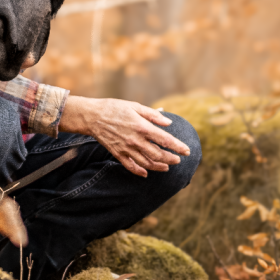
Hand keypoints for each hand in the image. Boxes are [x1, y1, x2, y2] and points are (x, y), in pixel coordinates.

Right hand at [59, 95, 190, 176]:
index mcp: (142, 127)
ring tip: (167, 167)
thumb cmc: (115, 107)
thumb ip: (153, 115)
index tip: (187, 151)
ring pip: (146, 163)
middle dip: (171, 159)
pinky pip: (130, 166)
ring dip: (159, 167)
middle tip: (178, 160)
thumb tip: (168, 122)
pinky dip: (139, 172)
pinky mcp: (118, 154)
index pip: (165, 140)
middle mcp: (136, 140)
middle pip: (158, 155)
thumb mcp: (135, 106)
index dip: (178, 147)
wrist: (93, 116)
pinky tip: (146, 173)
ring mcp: (127, 149)